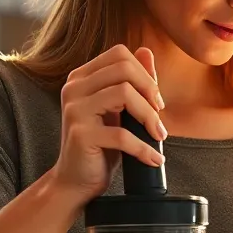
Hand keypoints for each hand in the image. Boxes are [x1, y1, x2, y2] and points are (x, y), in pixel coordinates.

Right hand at [50, 45, 167, 202]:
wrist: (76, 181)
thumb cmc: (101, 145)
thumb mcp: (119, 110)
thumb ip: (132, 82)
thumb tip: (146, 51)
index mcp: (81, 77)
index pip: (120, 55)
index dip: (144, 74)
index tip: (155, 101)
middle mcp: (74, 88)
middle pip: (123, 69)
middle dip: (150, 91)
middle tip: (159, 117)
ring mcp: (75, 110)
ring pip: (124, 93)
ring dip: (150, 117)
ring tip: (158, 136)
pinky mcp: (80, 135)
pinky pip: (122, 134)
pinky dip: (144, 148)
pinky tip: (153, 158)